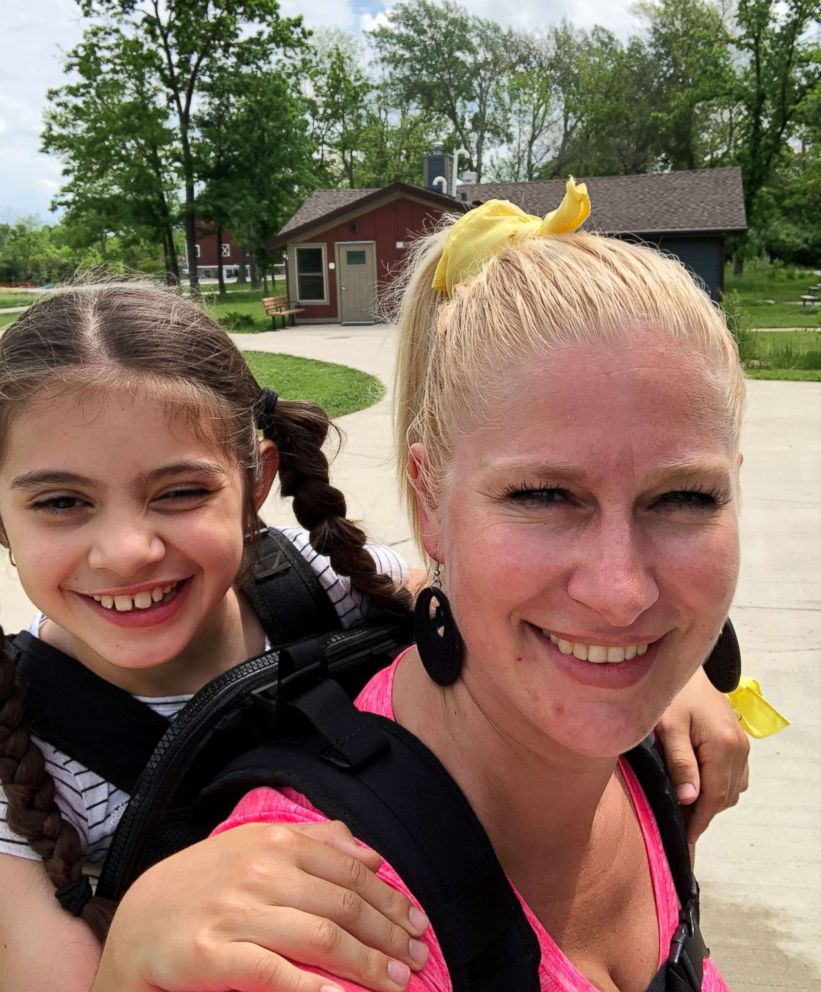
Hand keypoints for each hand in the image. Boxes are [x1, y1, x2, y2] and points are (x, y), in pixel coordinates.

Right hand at [93, 821, 428, 991]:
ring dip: (368, 965)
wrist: (138, 922)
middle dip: (389, 935)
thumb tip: (367, 850)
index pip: (350, 870)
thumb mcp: (254, 846)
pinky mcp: (213, 954)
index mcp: (274, 841)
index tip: (417, 924)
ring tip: (396, 983)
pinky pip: (276, 973)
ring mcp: (237, 912)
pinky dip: (315, 988)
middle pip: (344, 905)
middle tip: (417, 958)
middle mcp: (260, 871)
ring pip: (321, 938)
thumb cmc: (206, 884)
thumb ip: (312, 842)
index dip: (390, 900)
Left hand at [655, 666, 749, 856]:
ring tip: (684, 808)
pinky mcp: (737, 740)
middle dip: (703, 813)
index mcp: (724, 746)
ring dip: (711, 801)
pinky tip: (696, 786)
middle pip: (725, 796)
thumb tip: (689, 799)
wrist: (683, 663)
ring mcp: (742, 744)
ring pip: (731, 788)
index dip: (698, 821)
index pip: (714, 797)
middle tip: (678, 825)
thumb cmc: (671, 693)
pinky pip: (733, 775)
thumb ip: (680, 763)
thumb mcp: (668, 727)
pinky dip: (718, 786)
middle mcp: (740, 748)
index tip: (684, 839)